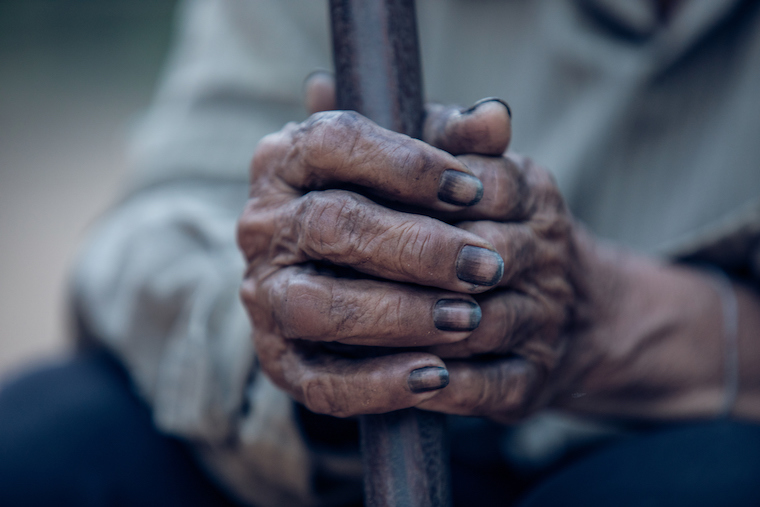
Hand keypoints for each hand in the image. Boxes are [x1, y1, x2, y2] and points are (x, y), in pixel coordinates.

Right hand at [237, 77, 576, 421]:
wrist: (360, 279)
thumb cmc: (394, 208)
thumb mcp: (421, 166)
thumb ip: (456, 139)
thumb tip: (497, 118)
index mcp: (287, 160)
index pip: (334, 142)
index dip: (406, 165)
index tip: (473, 190)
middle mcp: (264, 225)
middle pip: (330, 224)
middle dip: (417, 247)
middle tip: (486, 266)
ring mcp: (263, 294)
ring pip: (317, 305)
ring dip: (398, 315)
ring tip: (465, 318)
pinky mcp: (278, 359)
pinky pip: (318, 381)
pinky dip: (378, 384)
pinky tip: (435, 376)